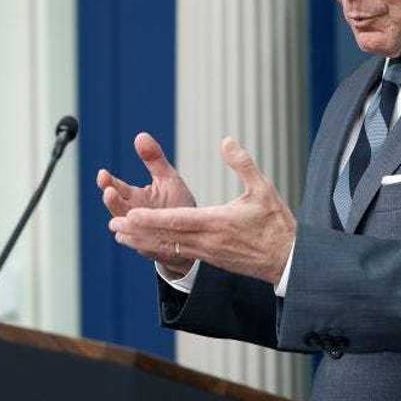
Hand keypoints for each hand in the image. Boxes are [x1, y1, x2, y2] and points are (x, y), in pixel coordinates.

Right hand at [97, 132, 196, 274]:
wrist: (189, 234)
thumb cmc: (176, 204)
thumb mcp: (167, 178)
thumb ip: (153, 159)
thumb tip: (140, 135)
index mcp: (133, 197)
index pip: (115, 188)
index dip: (107, 182)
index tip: (103, 174)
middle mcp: (132, 215)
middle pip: (115, 208)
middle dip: (112, 201)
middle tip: (109, 192)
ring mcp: (138, 233)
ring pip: (124, 228)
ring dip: (122, 223)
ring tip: (121, 218)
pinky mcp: (149, 249)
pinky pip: (141, 246)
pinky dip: (139, 241)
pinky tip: (138, 238)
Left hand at [108, 137, 295, 283]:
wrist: (287, 260)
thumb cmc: (276, 223)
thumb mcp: (263, 189)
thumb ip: (242, 164)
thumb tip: (226, 140)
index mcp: (217, 222)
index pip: (177, 220)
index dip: (152, 217)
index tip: (131, 213)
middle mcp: (208, 241)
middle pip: (166, 235)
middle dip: (138, 230)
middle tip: (113, 223)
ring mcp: (208, 253)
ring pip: (169, 246)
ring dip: (143, 240)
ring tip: (120, 234)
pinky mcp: (210, 260)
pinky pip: (178, 253)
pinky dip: (158, 248)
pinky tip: (146, 244)